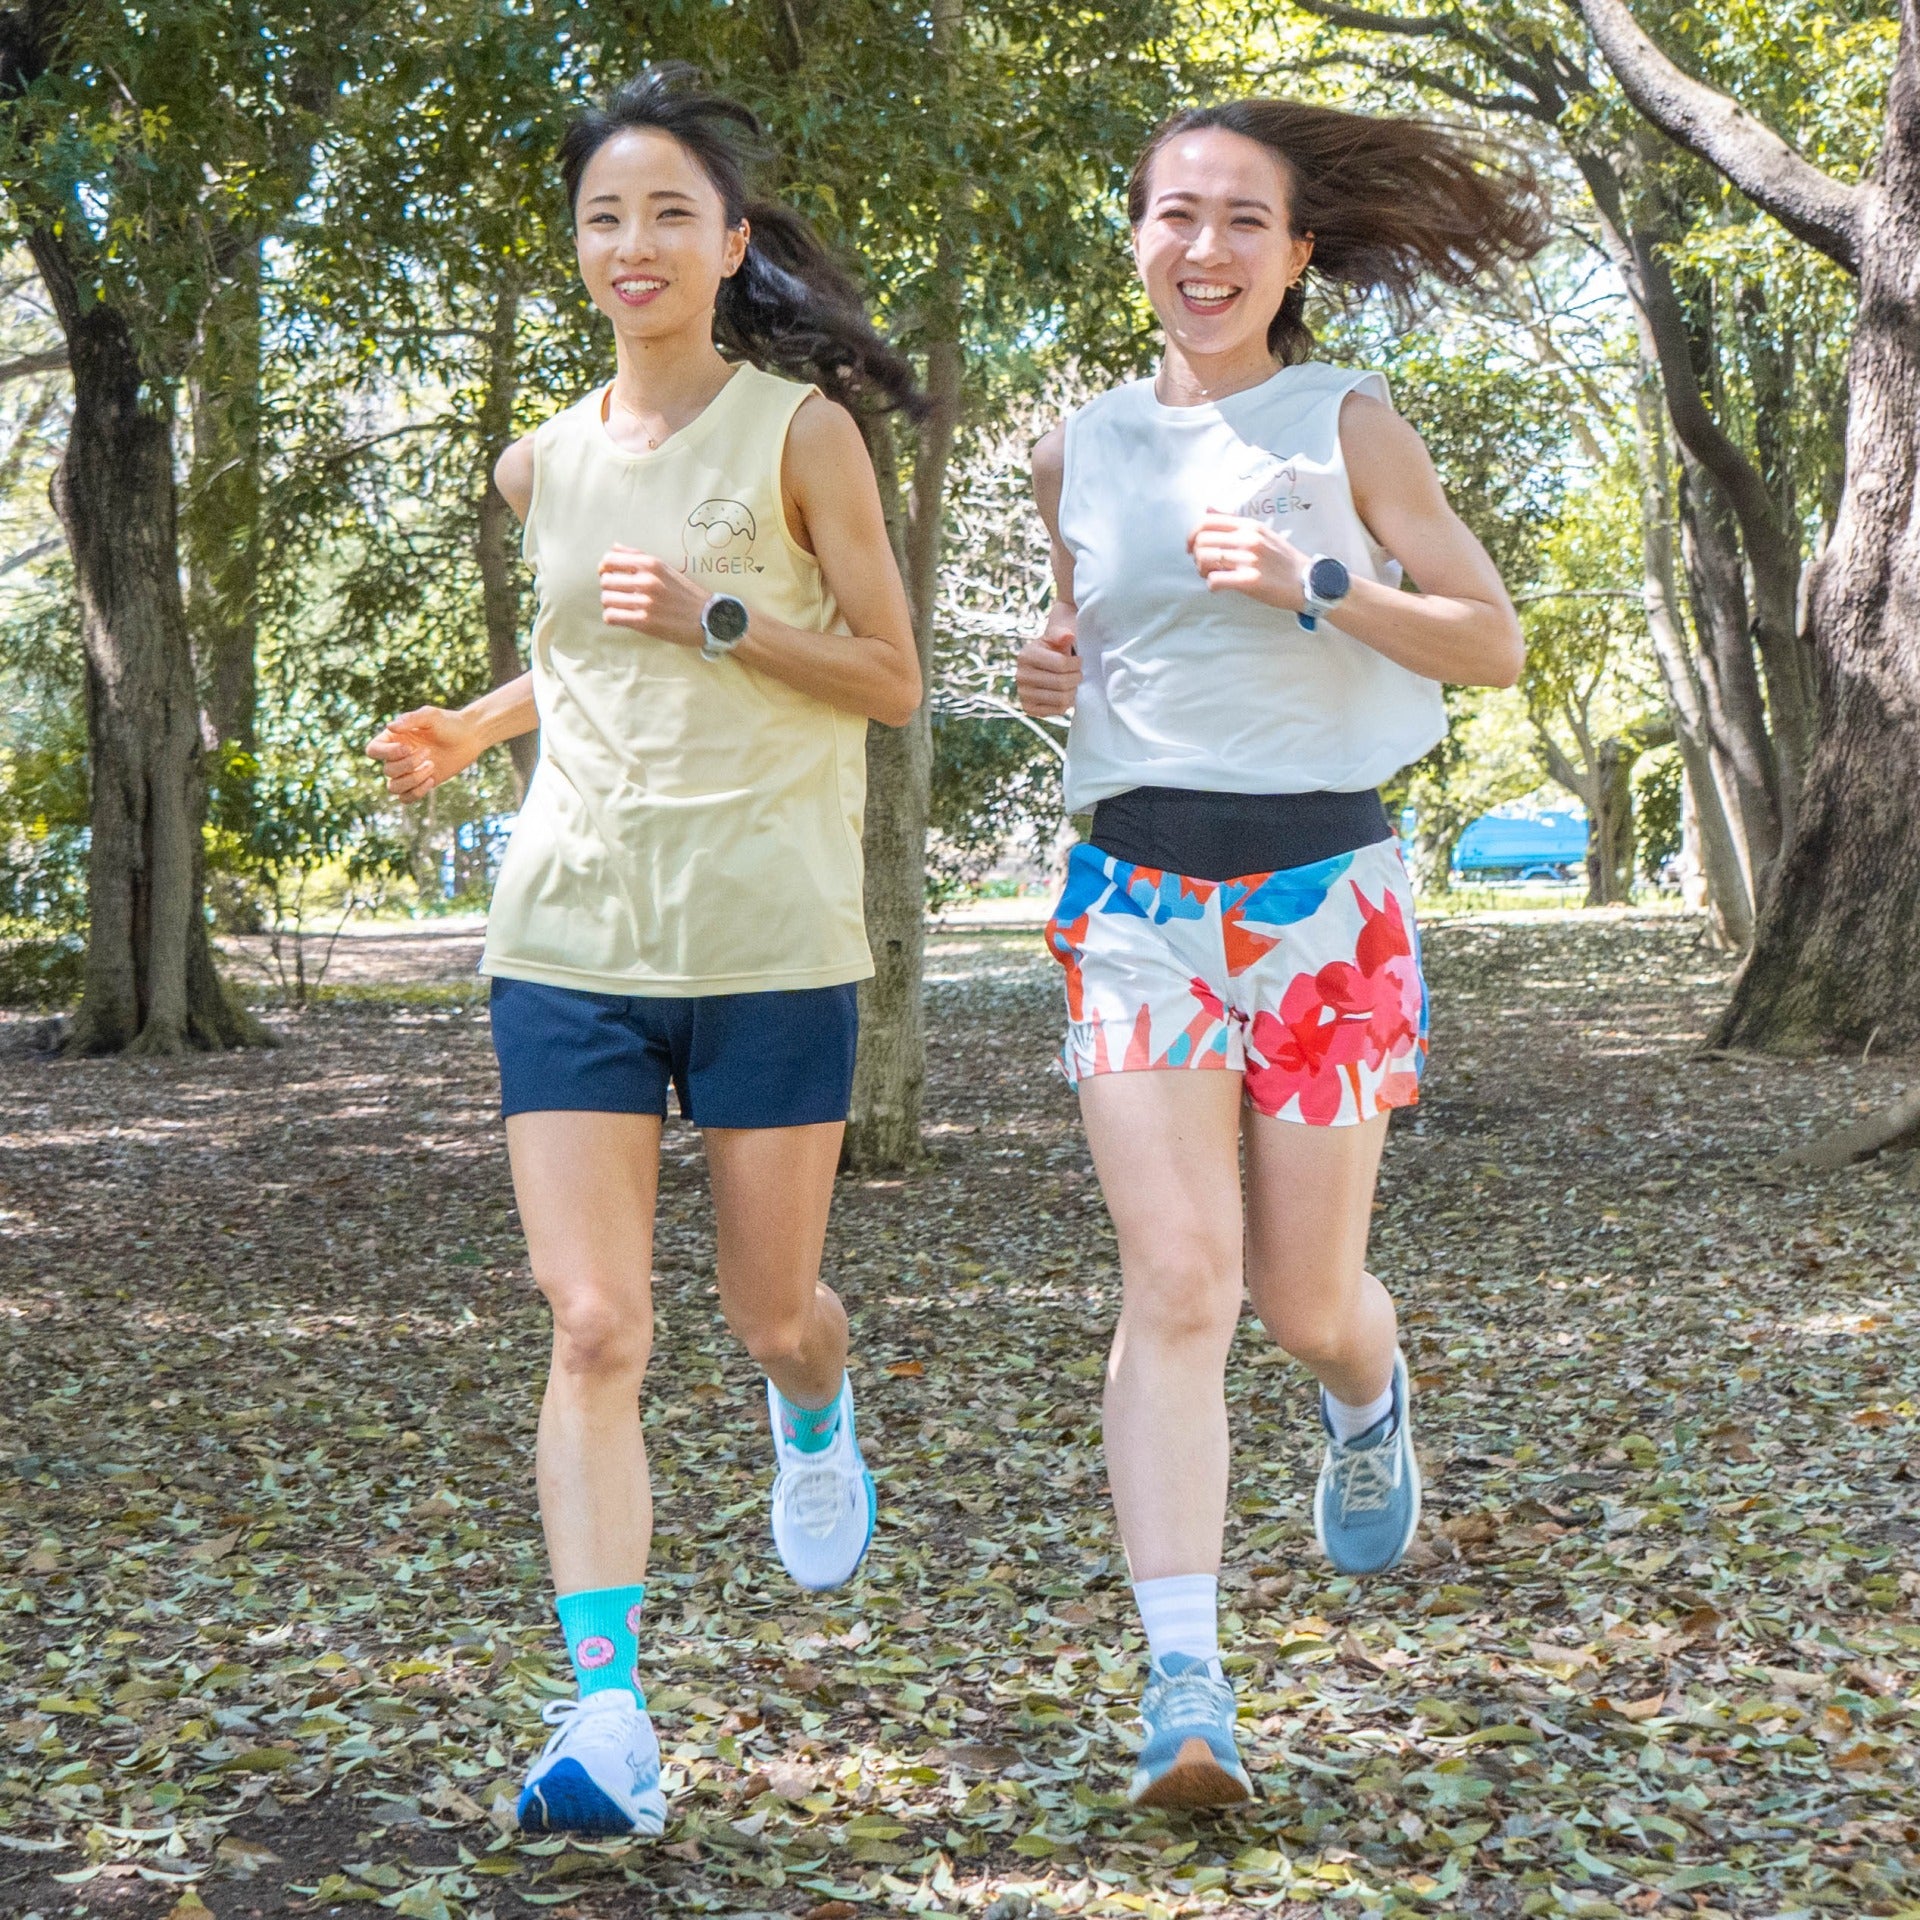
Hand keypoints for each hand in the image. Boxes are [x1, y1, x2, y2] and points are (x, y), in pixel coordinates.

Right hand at [365, 706, 482, 802]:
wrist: (469, 737)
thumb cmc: (449, 723)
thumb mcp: (430, 716)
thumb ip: (410, 719)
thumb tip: (390, 727)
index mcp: (393, 738)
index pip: (373, 750)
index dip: (386, 753)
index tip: (408, 747)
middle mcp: (396, 756)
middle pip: (387, 771)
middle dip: (408, 764)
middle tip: (428, 752)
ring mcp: (408, 772)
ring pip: (394, 787)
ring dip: (413, 780)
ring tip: (432, 766)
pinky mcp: (420, 783)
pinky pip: (406, 798)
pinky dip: (416, 793)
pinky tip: (432, 779)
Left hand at [599, 545, 711, 647]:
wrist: (708, 618)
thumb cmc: (685, 593)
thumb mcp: (665, 568)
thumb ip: (638, 556)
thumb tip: (614, 547)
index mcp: (651, 564)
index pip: (610, 559)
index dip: (605, 568)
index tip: (610, 574)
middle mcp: (647, 581)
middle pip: (606, 581)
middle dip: (609, 588)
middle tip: (620, 594)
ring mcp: (645, 602)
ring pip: (606, 599)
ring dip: (610, 604)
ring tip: (621, 607)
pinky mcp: (645, 622)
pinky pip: (612, 617)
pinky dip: (613, 618)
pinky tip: (623, 618)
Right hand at [1015, 600, 1080, 717]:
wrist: (1045, 664)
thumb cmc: (1055, 648)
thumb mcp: (1057, 636)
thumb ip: (1062, 633)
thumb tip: (1068, 636)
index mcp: (1026, 655)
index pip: (1061, 664)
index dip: (1076, 664)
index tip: (1078, 661)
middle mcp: (1021, 675)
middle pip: (1061, 683)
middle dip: (1076, 678)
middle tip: (1077, 674)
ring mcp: (1023, 694)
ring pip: (1061, 698)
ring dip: (1073, 691)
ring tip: (1072, 683)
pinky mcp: (1029, 708)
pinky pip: (1057, 710)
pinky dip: (1066, 703)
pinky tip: (1065, 693)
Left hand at [1187, 512, 1307, 609]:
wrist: (1306, 581)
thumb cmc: (1282, 559)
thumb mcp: (1261, 532)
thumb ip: (1234, 522)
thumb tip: (1207, 508)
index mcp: (1249, 525)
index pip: (1207, 522)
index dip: (1192, 535)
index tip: (1191, 548)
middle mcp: (1248, 539)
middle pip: (1202, 542)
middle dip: (1196, 556)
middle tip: (1205, 566)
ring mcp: (1249, 559)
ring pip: (1205, 560)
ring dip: (1202, 571)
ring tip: (1212, 575)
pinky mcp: (1250, 581)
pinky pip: (1215, 580)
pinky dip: (1212, 585)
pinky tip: (1220, 587)